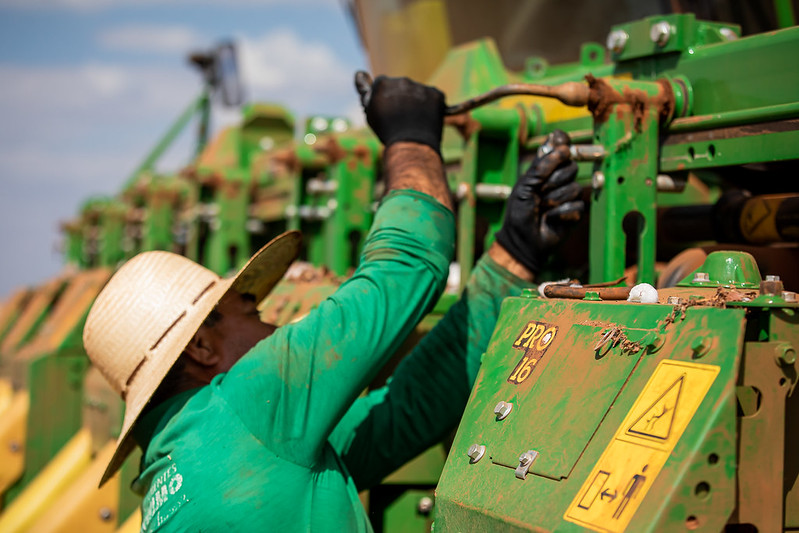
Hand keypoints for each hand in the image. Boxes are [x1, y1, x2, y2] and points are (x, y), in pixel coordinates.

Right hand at [355, 72, 445, 154]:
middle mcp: (401, 80)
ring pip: (419, 92)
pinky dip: (433, 107)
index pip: (383, 86)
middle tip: (403, 118)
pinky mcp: (437, 94)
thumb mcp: (370, 112)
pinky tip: (428, 120)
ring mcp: (421, 86)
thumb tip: (360, 73)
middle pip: (402, 87)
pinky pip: (435, 97)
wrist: (411, 144)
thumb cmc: (387, 131)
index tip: (389, 112)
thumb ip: (365, 92)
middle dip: (403, 99)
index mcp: (382, 83)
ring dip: (418, 102)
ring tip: (416, 121)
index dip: (386, 100)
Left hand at [494, 130, 583, 274]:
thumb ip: (540, 167)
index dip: (562, 143)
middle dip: (554, 181)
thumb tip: (563, 148)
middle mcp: (559, 179)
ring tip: (543, 208)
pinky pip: (577, 206)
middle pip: (572, 167)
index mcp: (545, 169)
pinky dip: (560, 213)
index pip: (559, 148)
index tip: (562, 146)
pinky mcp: (576, 212)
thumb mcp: (525, 187)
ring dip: (555, 200)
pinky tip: (550, 219)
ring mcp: (569, 194)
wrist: (523, 240)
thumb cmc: (520, 213)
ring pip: (575, 188)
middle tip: (540, 193)